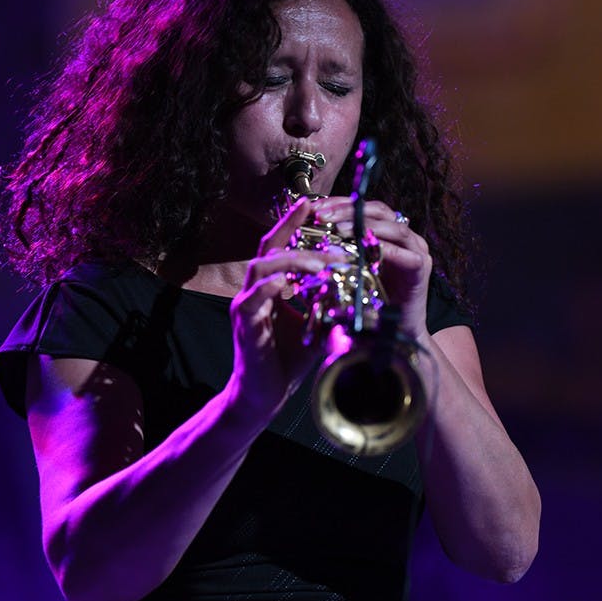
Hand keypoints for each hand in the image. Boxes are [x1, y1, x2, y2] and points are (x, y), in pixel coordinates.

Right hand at [229, 198, 344, 416]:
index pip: (279, 245)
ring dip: (293, 259)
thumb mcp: (316, 323)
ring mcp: (246, 305)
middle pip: (268, 247)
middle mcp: (253, 290)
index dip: (293, 223)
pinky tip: (292, 281)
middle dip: (294, 230)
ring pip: (262, 266)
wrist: (264, 396)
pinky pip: (255, 297)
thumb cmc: (287, 360)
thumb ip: (328, 300)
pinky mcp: (244, 324)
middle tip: (326, 228)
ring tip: (323, 261)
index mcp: (269, 286)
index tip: (314, 204)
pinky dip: (274, 286)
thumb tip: (357, 282)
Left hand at [311, 196, 432, 340]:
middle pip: (378, 210)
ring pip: (393, 227)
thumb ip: (336, 251)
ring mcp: (415, 250)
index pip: (363, 207)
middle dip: (348, 210)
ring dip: (365, 226)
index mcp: (386, 232)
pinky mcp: (420, 268)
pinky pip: (404, 254)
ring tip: (339, 229)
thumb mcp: (349, 269)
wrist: (397, 330)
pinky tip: (364, 247)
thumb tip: (304, 238)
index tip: (314, 207)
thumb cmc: (371, 300)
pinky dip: (385, 248)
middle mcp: (403, 236)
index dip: (339, 203)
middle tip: (323, 215)